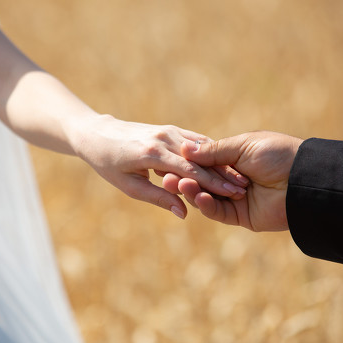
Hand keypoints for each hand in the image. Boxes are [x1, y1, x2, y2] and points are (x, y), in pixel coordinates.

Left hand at [73, 115, 247, 218]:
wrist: (98, 134)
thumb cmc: (109, 164)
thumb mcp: (130, 186)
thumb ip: (158, 198)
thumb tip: (184, 213)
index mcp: (153, 154)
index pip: (191, 171)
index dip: (214, 183)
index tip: (233, 194)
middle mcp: (164, 139)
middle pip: (201, 159)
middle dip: (224, 174)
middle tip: (245, 188)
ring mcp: (168, 131)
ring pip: (202, 148)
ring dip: (221, 162)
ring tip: (240, 177)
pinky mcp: (169, 129)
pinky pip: (195, 141)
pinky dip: (211, 153)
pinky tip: (226, 163)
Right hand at [162, 131, 302, 230]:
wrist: (303, 179)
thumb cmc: (278, 155)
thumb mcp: (243, 146)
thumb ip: (213, 151)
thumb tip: (184, 148)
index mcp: (234, 159)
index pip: (203, 163)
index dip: (186, 163)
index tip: (167, 161)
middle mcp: (232, 179)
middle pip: (201, 182)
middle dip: (183, 179)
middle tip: (166, 177)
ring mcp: (235, 199)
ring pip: (206, 197)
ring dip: (191, 192)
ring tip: (178, 185)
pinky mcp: (240, 217)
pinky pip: (218, 212)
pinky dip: (206, 205)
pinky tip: (198, 197)